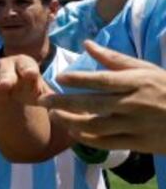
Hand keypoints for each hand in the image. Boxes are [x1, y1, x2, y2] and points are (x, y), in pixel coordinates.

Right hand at [0, 54, 47, 107]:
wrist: (11, 93)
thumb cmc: (29, 89)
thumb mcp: (40, 91)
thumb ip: (48, 95)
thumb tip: (61, 103)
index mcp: (24, 63)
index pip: (26, 65)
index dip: (27, 70)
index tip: (31, 75)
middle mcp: (6, 65)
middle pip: (6, 70)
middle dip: (7, 77)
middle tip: (7, 85)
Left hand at [39, 40, 165, 152]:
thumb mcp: (146, 69)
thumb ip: (114, 59)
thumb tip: (86, 44)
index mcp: (136, 83)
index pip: (102, 80)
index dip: (79, 79)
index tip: (58, 78)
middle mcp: (135, 104)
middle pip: (93, 104)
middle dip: (64, 102)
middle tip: (42, 100)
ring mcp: (136, 125)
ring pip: (97, 125)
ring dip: (71, 121)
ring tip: (54, 116)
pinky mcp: (139, 144)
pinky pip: (108, 142)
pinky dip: (88, 139)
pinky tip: (74, 132)